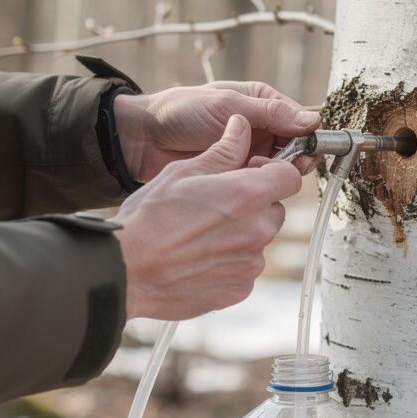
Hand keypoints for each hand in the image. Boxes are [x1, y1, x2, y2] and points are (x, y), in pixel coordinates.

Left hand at [113, 81, 319, 181]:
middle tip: (288, 168)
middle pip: (295, 146)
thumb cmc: (180, 112)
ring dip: (276, 172)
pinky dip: (259, 184)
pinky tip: (251, 185)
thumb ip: (269, 113)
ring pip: (278, 166)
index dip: (309, 136)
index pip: (300, 120)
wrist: (143, 139)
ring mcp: (249, 151)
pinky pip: (258, 180)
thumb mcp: (227, 107)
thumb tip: (311, 120)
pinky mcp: (236, 172)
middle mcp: (260, 126)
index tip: (309, 151)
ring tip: (262, 174)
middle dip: (295, 158)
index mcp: (262, 102)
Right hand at [113, 114, 302, 319]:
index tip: (250, 173)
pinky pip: (244, 268)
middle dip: (253, 204)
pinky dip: (229, 262)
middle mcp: (258, 231)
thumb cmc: (148, 219)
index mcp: (248, 196)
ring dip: (240, 234)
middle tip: (216, 206)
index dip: (273, 171)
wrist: (126, 271)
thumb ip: (223, 151)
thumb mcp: (183, 172)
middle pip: (274, 210)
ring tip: (199, 235)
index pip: (290, 177)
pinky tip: (197, 258)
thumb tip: (242, 127)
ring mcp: (251, 264)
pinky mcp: (241, 289)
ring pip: (258, 240)